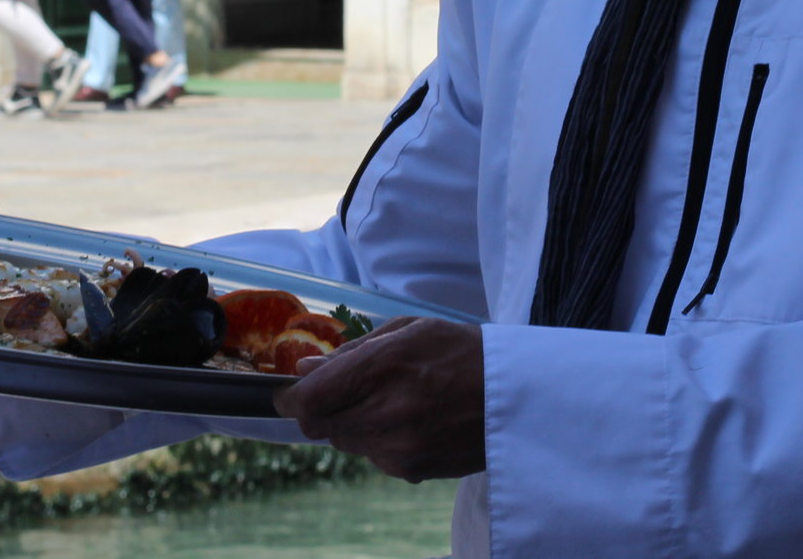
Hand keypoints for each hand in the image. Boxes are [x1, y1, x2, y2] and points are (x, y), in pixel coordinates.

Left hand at [271, 317, 484, 482]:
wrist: (516, 398)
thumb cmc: (461, 352)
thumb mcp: (409, 331)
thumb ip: (353, 352)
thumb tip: (304, 370)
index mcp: (386, 366)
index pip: (310, 398)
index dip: (289, 398)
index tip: (286, 393)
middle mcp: (389, 412)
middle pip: (319, 425)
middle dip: (323, 408)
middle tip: (349, 389)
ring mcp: (399, 448)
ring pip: (345, 441)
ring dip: (353, 423)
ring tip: (393, 401)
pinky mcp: (411, 472)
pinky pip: (372, 456)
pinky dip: (379, 439)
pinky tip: (411, 421)